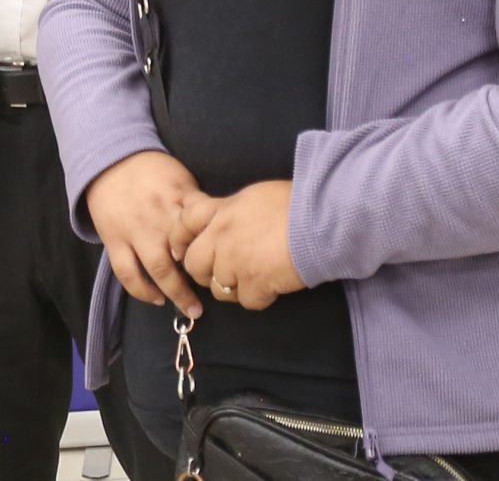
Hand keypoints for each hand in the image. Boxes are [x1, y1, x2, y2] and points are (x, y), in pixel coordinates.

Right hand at [87, 151, 203, 318]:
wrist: (109, 161)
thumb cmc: (152, 170)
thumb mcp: (181, 177)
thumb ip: (196, 203)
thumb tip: (218, 229)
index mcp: (177, 198)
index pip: (203, 225)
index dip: (217, 245)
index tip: (229, 261)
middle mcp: (157, 217)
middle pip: (183, 253)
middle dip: (200, 278)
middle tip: (217, 293)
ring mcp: (134, 231)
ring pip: (157, 268)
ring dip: (175, 292)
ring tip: (191, 309)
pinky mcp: (114, 241)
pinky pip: (127, 272)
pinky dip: (142, 290)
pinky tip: (156, 299)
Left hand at [172, 181, 304, 311]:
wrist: (319, 219)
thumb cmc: (295, 202)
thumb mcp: (255, 196)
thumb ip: (232, 210)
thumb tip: (225, 220)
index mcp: (222, 210)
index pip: (184, 222)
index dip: (179, 239)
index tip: (182, 251)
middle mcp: (221, 236)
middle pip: (194, 263)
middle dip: (204, 272)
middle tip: (224, 272)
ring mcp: (235, 263)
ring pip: (218, 289)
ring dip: (233, 287)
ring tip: (254, 278)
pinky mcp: (255, 284)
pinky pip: (246, 301)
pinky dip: (259, 297)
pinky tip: (273, 286)